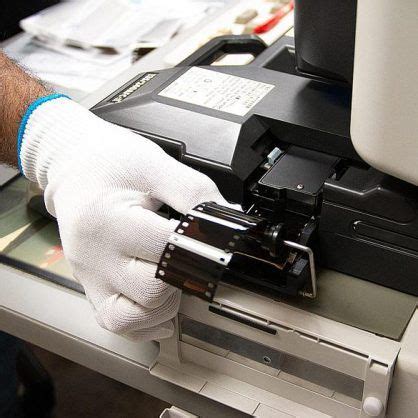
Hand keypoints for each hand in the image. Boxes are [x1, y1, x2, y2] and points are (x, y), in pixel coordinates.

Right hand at [19, 97, 229, 339]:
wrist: (74, 167)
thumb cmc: (111, 163)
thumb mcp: (156, 164)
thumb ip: (196, 193)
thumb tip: (231, 221)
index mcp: (108, 220)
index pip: (168, 250)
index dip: (202, 248)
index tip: (217, 242)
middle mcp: (93, 255)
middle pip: (152, 291)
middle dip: (184, 277)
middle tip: (191, 255)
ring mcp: (89, 276)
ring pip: (135, 318)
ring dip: (167, 303)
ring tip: (172, 273)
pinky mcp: (90, 287)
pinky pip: (117, 323)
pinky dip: (146, 320)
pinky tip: (159, 301)